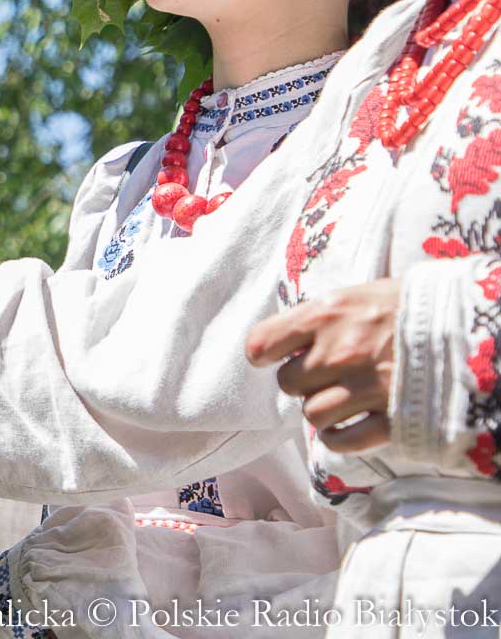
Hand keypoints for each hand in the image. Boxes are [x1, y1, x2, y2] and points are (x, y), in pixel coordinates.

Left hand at [244, 278, 399, 452]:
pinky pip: (342, 441)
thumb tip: (289, 339)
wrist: (471, 323)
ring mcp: (365, 388)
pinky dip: (338, 439)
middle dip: (302, 382)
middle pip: (289, 383)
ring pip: (312, 414)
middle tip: (325, 376)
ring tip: (343, 399)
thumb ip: (323, 316)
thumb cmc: (413, 305)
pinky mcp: (391, 418)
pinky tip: (347, 428)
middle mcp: (339, 352)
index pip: (263, 343)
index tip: (272, 357)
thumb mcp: (362, 294)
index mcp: (327, 314)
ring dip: (323, 410)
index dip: (265, 354)